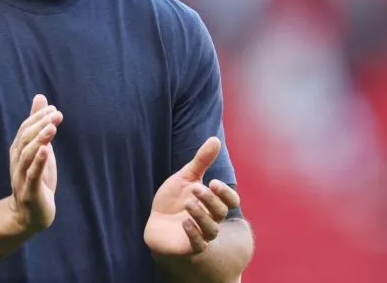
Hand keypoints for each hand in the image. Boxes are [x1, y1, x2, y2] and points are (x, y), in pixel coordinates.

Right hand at [7, 94, 62, 233]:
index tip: (53, 109)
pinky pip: (32, 175)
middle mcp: (17, 162)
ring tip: (52, 128)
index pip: (25, 129)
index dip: (37, 118)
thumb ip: (39, 126)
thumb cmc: (38, 180)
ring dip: (39, 140)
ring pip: (27, 155)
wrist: (30, 216)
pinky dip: (38, 162)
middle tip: (56, 114)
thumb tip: (41, 97)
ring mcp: (22, 177)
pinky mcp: (30, 192)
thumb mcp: (41, 149)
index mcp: (19, 152)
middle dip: (40, 125)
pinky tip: (45, 150)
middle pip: (25, 139)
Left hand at [144, 137, 240, 258]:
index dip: (226, 193)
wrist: (155, 224)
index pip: (231, 201)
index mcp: (212, 203)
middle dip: (210, 199)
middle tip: (195, 189)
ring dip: (202, 216)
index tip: (213, 182)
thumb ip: (201, 161)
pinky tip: (184, 222)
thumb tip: (215, 139)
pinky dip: (194, 234)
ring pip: (212, 230)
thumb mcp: (186, 178)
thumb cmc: (173, 201)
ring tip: (188, 204)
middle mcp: (210, 220)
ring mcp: (201, 235)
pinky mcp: (188, 247)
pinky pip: (198, 245)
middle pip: (220, 212)